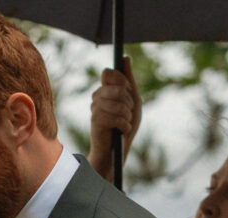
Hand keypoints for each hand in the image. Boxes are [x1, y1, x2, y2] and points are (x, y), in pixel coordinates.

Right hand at [89, 57, 141, 180]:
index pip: (109, 73)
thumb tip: (126, 58)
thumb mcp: (133, 100)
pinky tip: (121, 130)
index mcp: (105, 90)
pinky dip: (123, 125)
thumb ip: (129, 80)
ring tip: (124, 123)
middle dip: (129, 101)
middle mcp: (97, 97)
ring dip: (127, 115)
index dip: (122, 81)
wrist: (116, 150)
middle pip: (117, 87)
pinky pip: (114, 116)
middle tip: (128, 113)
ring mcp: (94, 109)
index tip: (127, 93)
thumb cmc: (125, 125)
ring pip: (117, 103)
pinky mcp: (95, 121)